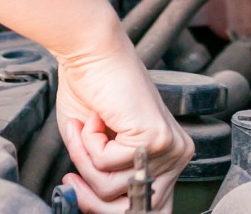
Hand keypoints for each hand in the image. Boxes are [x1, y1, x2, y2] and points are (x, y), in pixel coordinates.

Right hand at [54, 29, 192, 213]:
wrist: (92, 53)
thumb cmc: (92, 93)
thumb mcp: (99, 152)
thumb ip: (106, 183)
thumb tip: (96, 209)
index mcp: (169, 156)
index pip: (149, 208)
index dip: (107, 208)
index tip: (81, 192)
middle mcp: (177, 153)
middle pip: (129, 209)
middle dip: (90, 194)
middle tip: (72, 174)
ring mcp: (169, 147)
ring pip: (111, 188)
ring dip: (84, 159)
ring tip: (88, 128)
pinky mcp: (155, 138)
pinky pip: (106, 165)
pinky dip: (88, 143)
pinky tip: (97, 118)